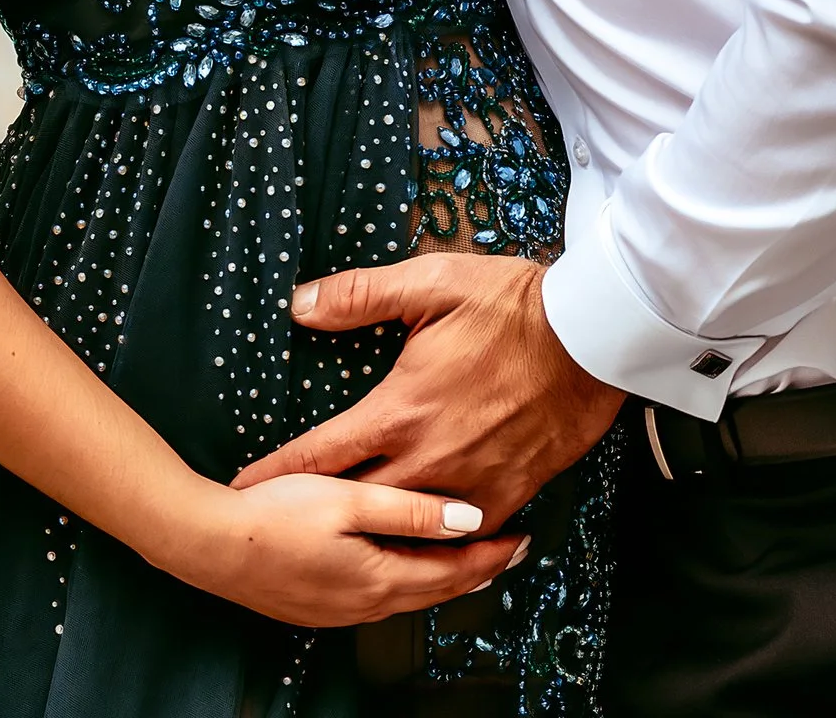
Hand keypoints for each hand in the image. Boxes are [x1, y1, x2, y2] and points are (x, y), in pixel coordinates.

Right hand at [162, 471, 526, 627]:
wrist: (208, 545)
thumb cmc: (273, 517)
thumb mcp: (349, 500)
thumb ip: (410, 510)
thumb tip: (468, 518)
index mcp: (378, 578)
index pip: (453, 571)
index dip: (493, 554)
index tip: (524, 538)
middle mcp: (364, 604)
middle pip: (438, 590)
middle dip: (479, 570)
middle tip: (514, 551)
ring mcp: (340, 610)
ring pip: (411, 595)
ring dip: (445, 578)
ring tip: (472, 558)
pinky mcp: (320, 605)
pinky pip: (383, 597)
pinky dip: (411, 581)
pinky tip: (410, 567)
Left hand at [231, 255, 625, 529]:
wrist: (592, 335)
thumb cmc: (512, 306)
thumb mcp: (432, 282)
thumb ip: (360, 295)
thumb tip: (300, 306)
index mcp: (400, 409)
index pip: (322, 454)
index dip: (277, 474)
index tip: (244, 491)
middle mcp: (428, 456)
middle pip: (358, 507)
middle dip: (318, 520)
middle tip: (282, 535)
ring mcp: (470, 481)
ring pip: (410, 530)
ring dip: (376, 540)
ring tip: (344, 554)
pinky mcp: (510, 490)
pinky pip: (464, 534)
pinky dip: (441, 543)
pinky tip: (426, 548)